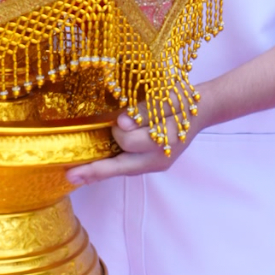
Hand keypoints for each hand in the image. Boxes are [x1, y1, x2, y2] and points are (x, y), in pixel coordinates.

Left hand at [66, 103, 207, 187]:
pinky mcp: (152, 164)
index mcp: (162, 142)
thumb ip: (143, 111)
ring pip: (122, 171)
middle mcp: (158, 159)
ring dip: (101, 171)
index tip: (114, 122)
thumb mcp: (165, 99)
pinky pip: (127, 168)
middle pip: (121, 168)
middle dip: (95, 171)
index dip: (118, 132)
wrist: (203, 109)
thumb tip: (121, 122)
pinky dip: (110, 168)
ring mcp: (155, 164)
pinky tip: (94, 170)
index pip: (130, 142)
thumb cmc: (181, 100)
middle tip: (71, 175)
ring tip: (78, 174)